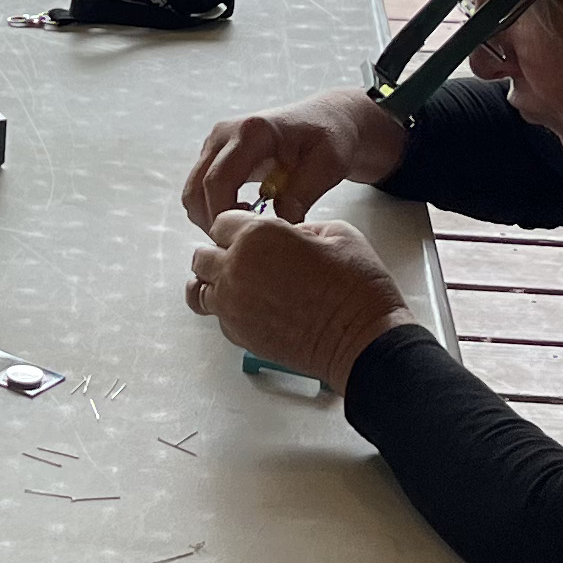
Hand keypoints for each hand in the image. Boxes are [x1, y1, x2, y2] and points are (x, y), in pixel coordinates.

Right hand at [180, 91, 406, 231]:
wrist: (326, 120)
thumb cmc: (330, 138)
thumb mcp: (328, 165)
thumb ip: (303, 192)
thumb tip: (280, 222)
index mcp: (252, 132)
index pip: (218, 180)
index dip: (224, 215)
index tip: (244, 237)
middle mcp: (225, 133)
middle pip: (196, 188)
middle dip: (213, 222)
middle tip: (242, 243)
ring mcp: (215, 143)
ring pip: (192, 192)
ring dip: (209, 217)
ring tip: (245, 228)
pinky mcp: (215, 153)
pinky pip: (200, 189)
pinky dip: (212, 208)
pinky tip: (243, 216)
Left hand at [187, 212, 410, 392]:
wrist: (362, 339)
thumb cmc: (356, 287)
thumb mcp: (335, 233)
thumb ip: (297, 228)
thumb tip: (285, 235)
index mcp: (257, 235)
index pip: (222, 222)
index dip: (239, 226)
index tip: (251, 232)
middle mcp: (235, 268)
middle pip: (202, 256)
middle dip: (221, 253)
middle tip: (247, 259)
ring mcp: (233, 305)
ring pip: (199, 289)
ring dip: (216, 283)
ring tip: (242, 286)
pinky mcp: (238, 334)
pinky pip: (218, 316)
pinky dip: (229, 311)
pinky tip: (254, 308)